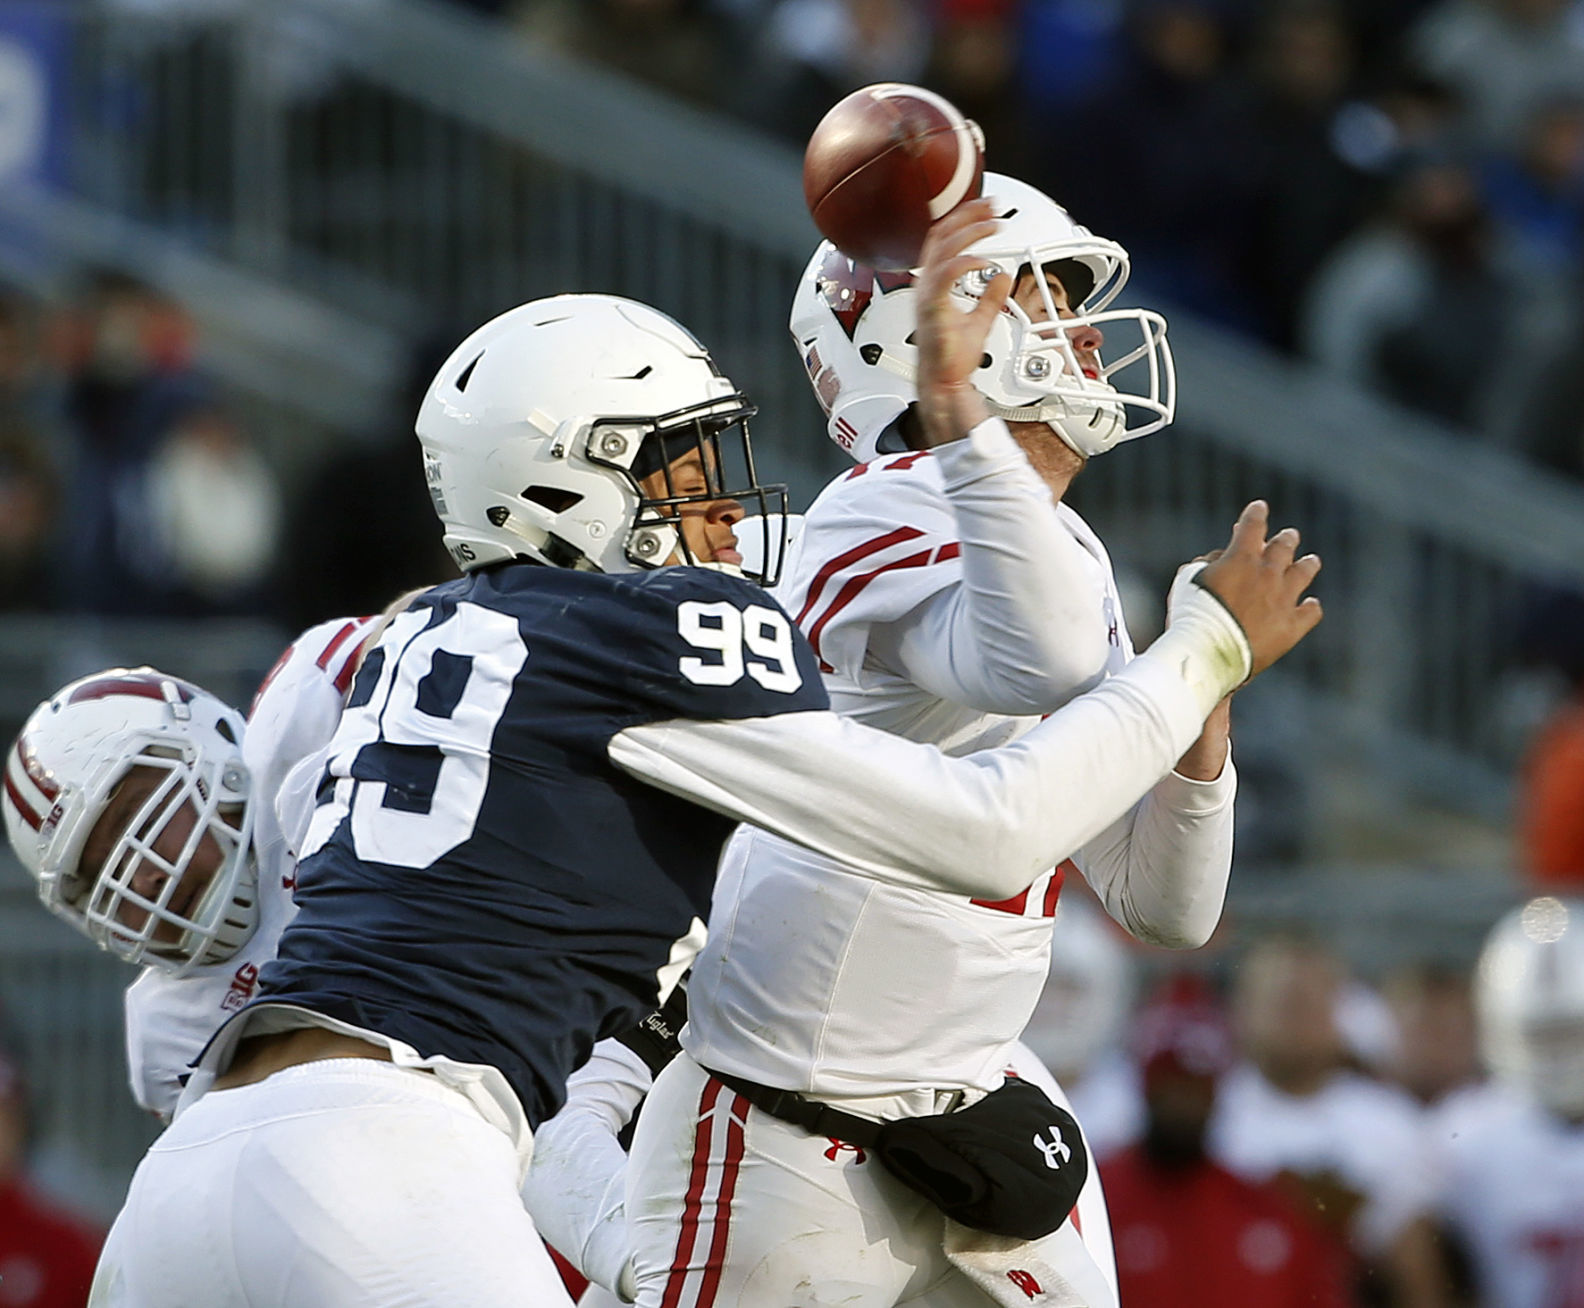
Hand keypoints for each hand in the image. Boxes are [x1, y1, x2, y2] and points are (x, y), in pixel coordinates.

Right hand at [913, 198, 1011, 447]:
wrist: (945, 384)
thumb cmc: (953, 359)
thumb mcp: (980, 319)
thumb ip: (990, 296)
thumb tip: (1004, 277)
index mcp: (934, 286)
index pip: (944, 241)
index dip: (964, 219)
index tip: (986, 209)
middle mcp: (927, 286)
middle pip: (941, 235)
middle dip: (967, 215)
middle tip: (991, 206)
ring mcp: (927, 296)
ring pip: (943, 248)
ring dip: (969, 231)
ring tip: (993, 225)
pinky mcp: (933, 308)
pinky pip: (946, 275)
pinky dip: (966, 262)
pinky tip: (985, 259)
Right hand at [1196, 501, 1322, 677]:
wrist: (1209, 653)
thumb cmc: (1191, 616)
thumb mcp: (1187, 581)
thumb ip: (1206, 564)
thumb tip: (1218, 560)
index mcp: (1241, 557)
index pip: (1252, 525)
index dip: (1255, 513)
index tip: (1259, 507)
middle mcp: (1268, 573)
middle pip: (1284, 546)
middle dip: (1286, 539)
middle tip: (1289, 535)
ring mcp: (1284, 599)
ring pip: (1303, 573)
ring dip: (1307, 564)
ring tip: (1311, 561)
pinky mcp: (1292, 626)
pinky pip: (1310, 612)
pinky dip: (1310, 607)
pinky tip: (1310, 605)